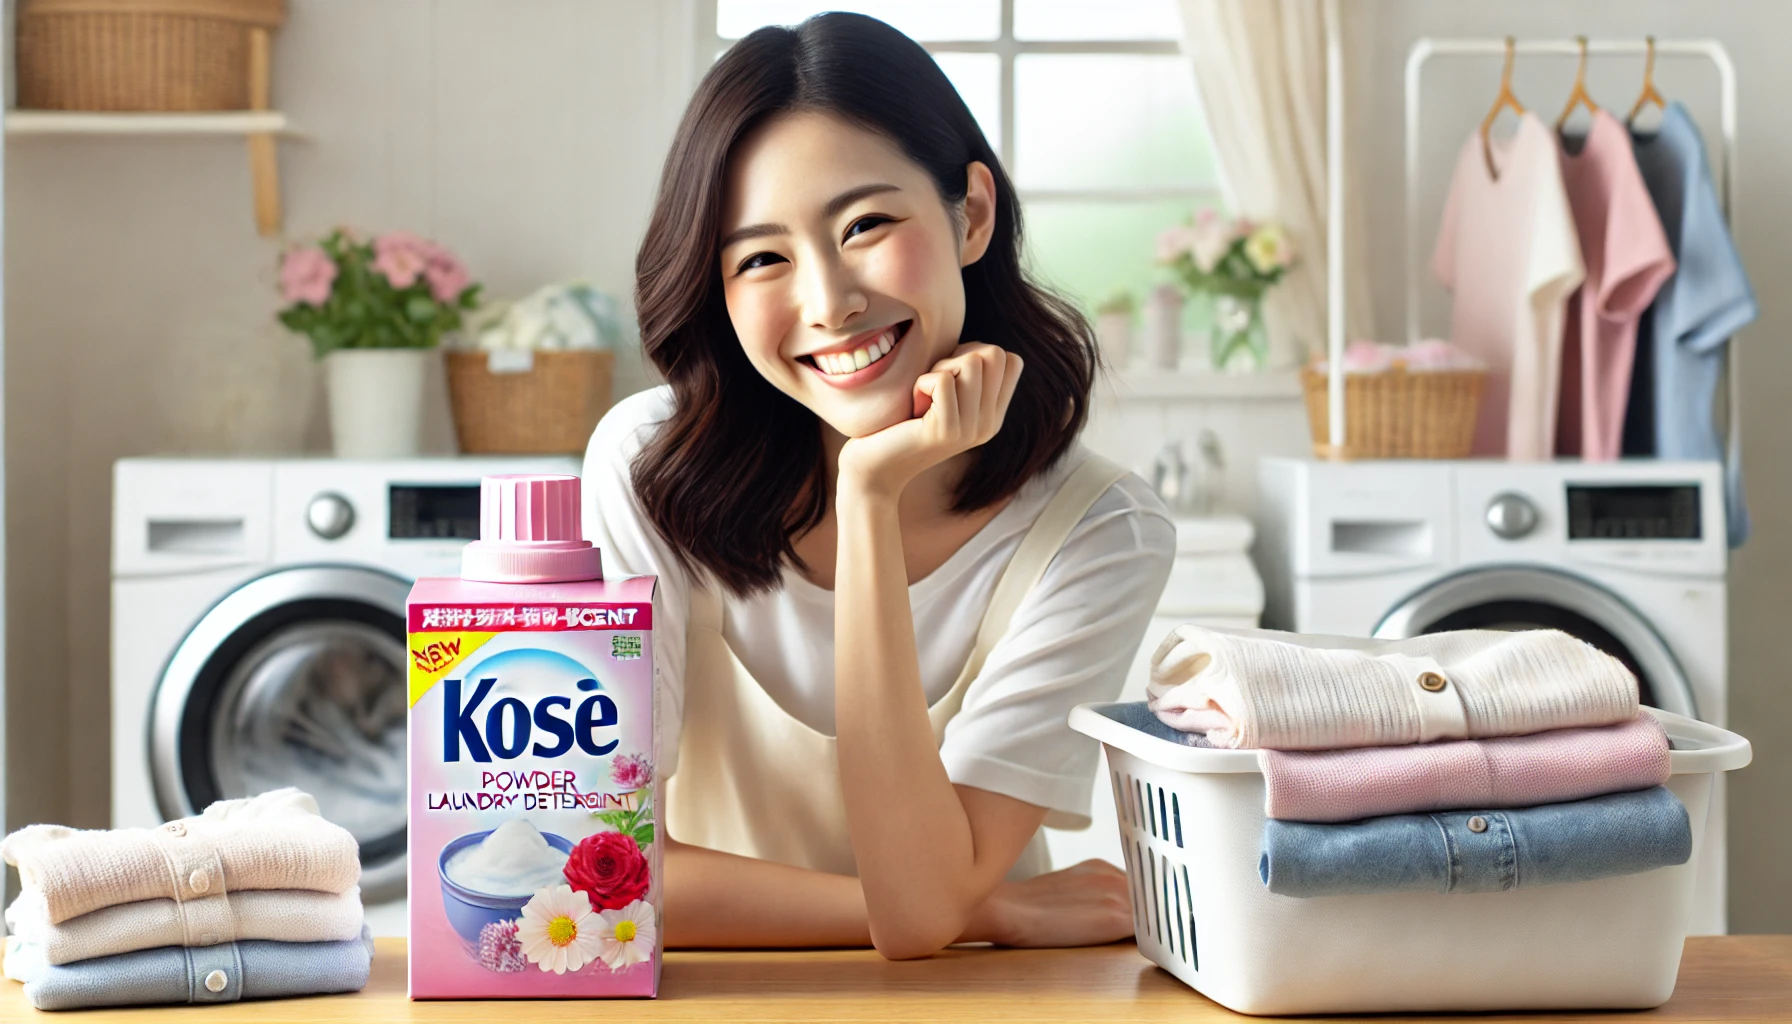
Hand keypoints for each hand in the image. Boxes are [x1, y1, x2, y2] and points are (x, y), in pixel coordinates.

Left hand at [837, 342, 1023, 500]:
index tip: (950, 376)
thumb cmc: (901, 423)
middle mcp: (989, 425)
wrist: (875, 469)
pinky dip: (922, 384)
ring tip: (923, 397)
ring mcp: (970, 429)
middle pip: (994, 355)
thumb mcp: (942, 396)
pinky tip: (914, 407)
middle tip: (934, 386)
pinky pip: (943, 380)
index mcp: (992, 416)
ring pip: (971, 362)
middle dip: (958, 357)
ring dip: (939, 369)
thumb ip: (966, 375)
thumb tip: (976, 347)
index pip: (1011, 360)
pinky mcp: (946, 430)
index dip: (977, 353)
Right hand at [963, 859, 1134, 948]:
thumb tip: (1111, 913)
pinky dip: (1144, 940)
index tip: (1141, 918)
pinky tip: (1130, 948)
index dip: (1140, 906)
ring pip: (1149, 915)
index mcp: (1100, 867)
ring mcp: (1116, 894)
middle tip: (1141, 933)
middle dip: (1146, 915)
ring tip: (1137, 941)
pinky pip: (1146, 931)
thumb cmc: (1028, 905)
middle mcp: (1113, 875)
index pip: (1136, 889)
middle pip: (1148, 900)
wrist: (1009, 909)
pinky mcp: (1115, 917)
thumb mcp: (1066, 887)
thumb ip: (1094, 893)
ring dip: (1147, 928)